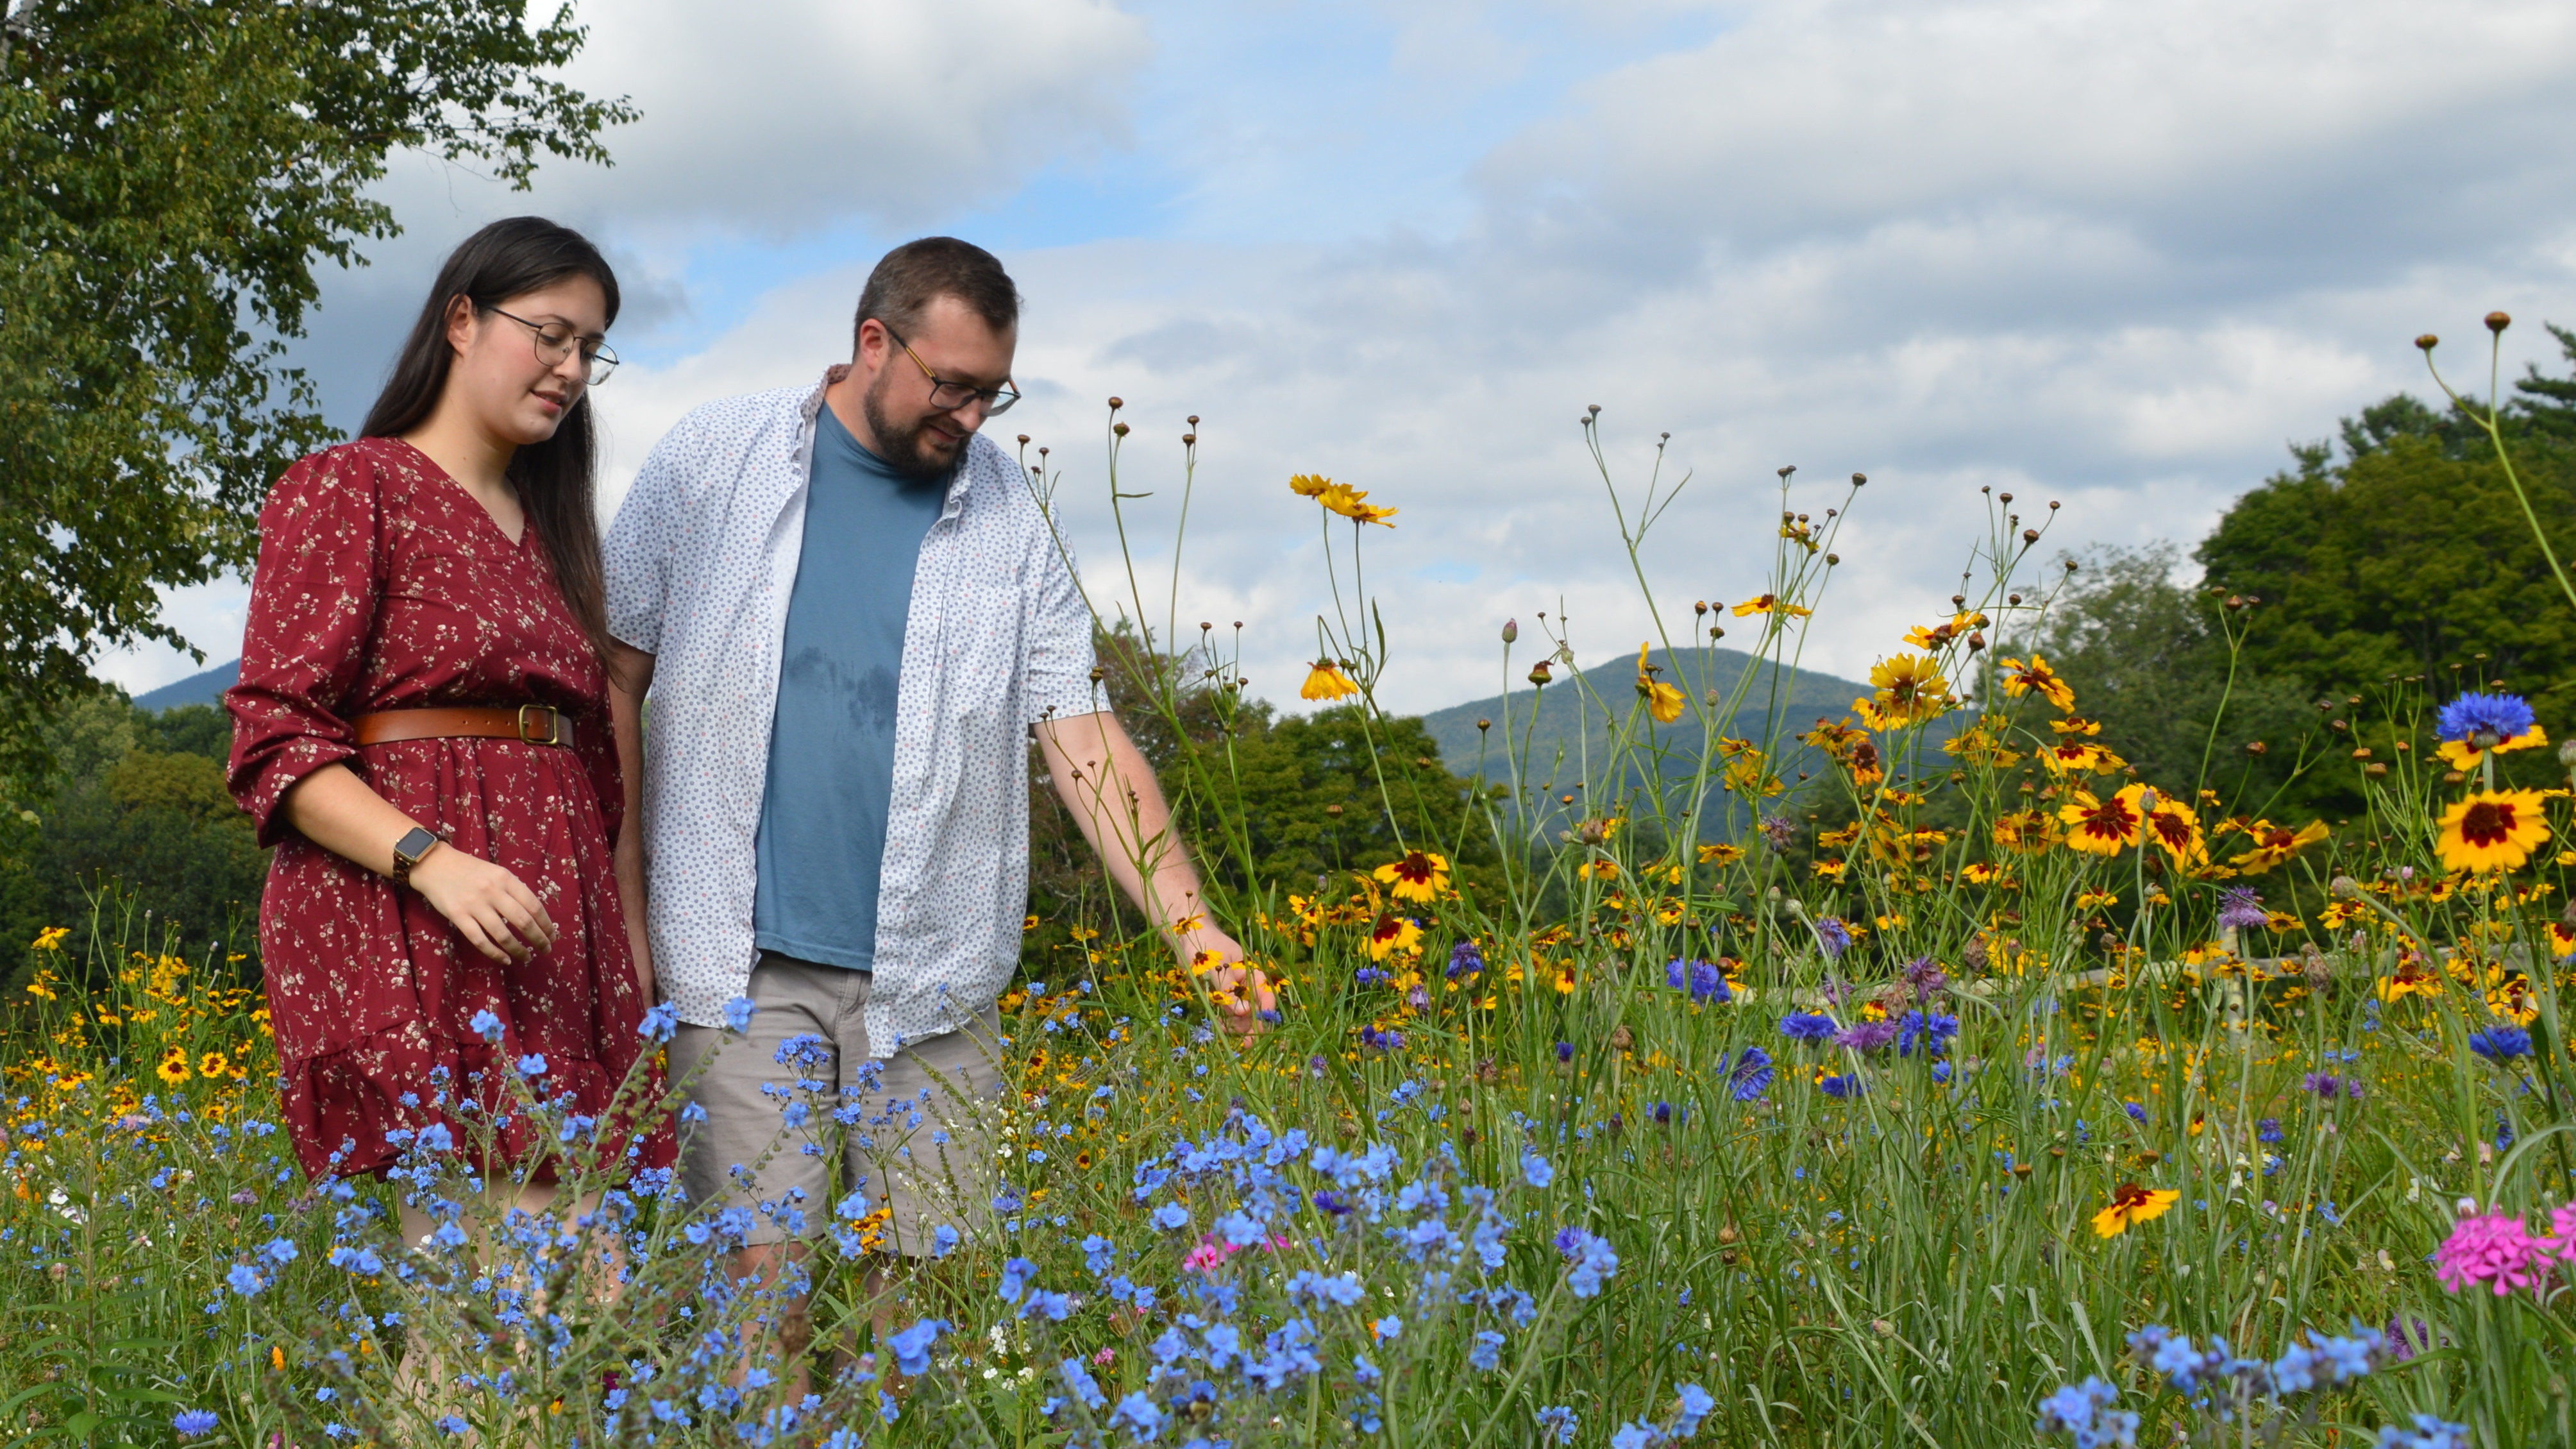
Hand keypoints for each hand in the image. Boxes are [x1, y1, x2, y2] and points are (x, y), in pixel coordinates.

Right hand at [407, 844, 557, 963]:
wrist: (435, 864)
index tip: (553, 936)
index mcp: (506, 878)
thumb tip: (535, 915)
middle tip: (546, 950)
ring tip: (527, 957)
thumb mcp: (496, 872)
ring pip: (503, 935)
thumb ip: (513, 890)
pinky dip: (495, 953)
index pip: (534, 905)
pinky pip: (480, 940)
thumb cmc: (470, 870)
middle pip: (523, 921)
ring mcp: (474, 904)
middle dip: (538, 939)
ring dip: (518, 950)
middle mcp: (492, 891)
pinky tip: (505, 960)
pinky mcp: (457, 916)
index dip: (546, 924)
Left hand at [1177, 926, 1276, 1036]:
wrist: (1187, 936)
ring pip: (1242, 1011)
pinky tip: (1224, 1029)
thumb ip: (1227, 991)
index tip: (1262, 1024)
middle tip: (1251, 1042)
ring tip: (1239, 1041)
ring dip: (1240, 1026)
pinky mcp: (1221, 994)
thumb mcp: (1215, 968)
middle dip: (1253, 1024)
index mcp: (1250, 970)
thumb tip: (1244, 1012)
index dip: (1265, 1009)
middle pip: (1254, 1005)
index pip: (1264, 991)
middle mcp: (1245, 981)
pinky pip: (1228, 1010)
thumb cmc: (1204, 947)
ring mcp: (1233, 988)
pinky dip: (1227, 1021)